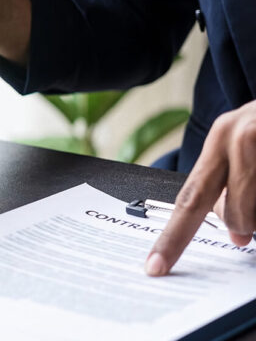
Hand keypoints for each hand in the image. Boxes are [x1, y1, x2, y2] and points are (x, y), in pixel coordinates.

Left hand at [146, 100, 255, 275]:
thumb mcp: (251, 144)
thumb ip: (234, 185)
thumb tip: (237, 233)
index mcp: (223, 136)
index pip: (190, 197)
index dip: (173, 237)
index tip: (155, 266)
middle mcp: (242, 136)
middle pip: (233, 212)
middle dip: (243, 223)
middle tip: (250, 223)